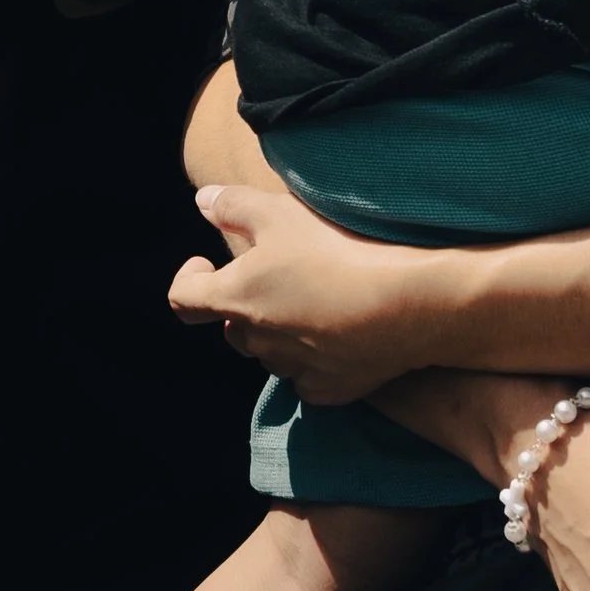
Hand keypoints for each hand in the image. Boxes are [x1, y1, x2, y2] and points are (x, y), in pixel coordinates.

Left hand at [169, 184, 429, 403]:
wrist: (406, 303)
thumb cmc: (336, 251)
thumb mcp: (280, 212)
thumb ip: (235, 206)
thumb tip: (203, 202)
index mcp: (237, 298)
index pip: (184, 299)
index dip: (189, 278)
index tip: (206, 261)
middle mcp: (257, 340)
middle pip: (231, 327)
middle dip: (242, 302)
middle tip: (275, 271)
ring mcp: (293, 369)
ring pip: (269, 352)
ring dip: (277, 330)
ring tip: (312, 297)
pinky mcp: (328, 388)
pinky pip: (306, 376)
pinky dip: (312, 357)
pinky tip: (337, 332)